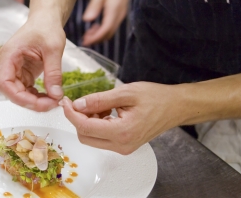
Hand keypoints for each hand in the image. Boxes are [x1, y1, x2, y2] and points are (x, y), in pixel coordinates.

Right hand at [0, 16, 66, 111]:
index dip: (19, 97)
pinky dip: (37, 96)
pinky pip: (26, 90)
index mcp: (9, 55)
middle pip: (11, 92)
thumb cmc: (45, 28)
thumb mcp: (53, 49)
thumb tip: (55, 94)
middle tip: (51, 104)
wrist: (46, 21)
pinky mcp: (23, 74)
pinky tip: (49, 97)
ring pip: (19, 94)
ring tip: (53, 101)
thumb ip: (53, 72)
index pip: (4, 83)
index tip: (37, 103)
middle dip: (30, 102)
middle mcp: (8, 65)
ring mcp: (15, 70)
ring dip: (34, 101)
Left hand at [59, 82, 181, 153]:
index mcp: (122, 132)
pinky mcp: (124, 145)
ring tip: (100, 105)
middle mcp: (121, 145)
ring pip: (92, 138)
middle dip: (78, 118)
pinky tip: (105, 111)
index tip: (65, 101)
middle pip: (85, 136)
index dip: (71, 114)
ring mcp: (123, 148)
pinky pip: (101, 138)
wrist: (175, 107)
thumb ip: (99, 100)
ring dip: (88, 121)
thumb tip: (78, 104)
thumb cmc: (155, 98)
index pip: (85, 127)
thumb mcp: (125, 93)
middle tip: (81, 101)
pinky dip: (97, 124)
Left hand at [82, 0, 135, 45]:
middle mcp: (118, 16)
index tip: (86, 41)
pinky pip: (112, 27)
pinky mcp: (119, 15)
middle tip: (84, 39)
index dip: (95, 38)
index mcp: (113, 11)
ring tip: (88, 34)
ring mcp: (120, 16)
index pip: (105, 30)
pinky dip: (103, 30)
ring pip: (110, 32)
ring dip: (99, 35)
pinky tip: (95, 26)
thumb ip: (93, 7)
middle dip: (96, 39)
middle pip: (108, 34)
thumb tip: (87, 20)